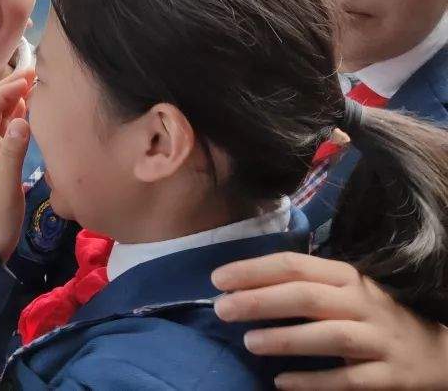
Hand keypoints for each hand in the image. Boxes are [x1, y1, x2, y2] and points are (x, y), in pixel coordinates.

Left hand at [0, 70, 33, 262]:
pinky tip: (29, 112)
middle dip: (10, 88)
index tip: (27, 78)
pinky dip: (19, 118)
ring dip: (15, 100)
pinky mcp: (1, 167)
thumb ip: (13, 154)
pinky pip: (8, 134)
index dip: (5, 90)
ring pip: (2, 120)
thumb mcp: (4, 187)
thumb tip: (21, 119)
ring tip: (35, 84)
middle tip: (34, 72)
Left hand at [213, 252, 447, 388]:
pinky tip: (282, 382)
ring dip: (286, 339)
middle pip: (306, 297)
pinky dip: (314, 382)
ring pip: (329, 336)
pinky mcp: (390, 377)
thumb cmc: (371, 316)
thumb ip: (302, 286)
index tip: (217, 279)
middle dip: (259, 301)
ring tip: (249, 342)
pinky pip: (349, 380)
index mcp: (346, 276)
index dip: (254, 270)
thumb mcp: (342, 292)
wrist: (436, 351)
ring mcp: (379, 340)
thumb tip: (240, 287)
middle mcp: (363, 303)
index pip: (295, 265)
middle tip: (222, 310)